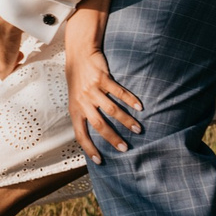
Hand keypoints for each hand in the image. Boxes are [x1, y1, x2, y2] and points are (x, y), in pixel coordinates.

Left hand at [67, 43, 143, 162]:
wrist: (79, 55)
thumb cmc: (78, 81)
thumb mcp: (75, 100)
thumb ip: (83, 115)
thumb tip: (93, 136)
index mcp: (75, 110)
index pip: (80, 134)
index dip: (89, 148)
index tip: (99, 161)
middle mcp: (83, 101)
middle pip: (99, 124)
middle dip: (112, 138)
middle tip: (125, 148)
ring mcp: (92, 89)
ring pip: (111, 109)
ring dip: (126, 121)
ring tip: (138, 129)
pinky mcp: (102, 78)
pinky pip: (118, 92)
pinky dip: (130, 100)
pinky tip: (140, 107)